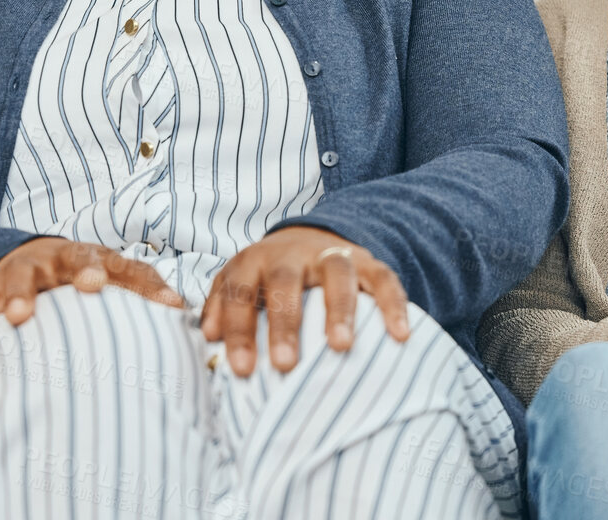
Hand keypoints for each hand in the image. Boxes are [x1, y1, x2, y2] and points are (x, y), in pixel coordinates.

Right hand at [0, 237, 183, 356]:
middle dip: (68, 274)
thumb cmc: (85, 277)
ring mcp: (19, 275)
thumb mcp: (113, 275)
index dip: (100, 269)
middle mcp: (52, 261)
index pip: (98, 259)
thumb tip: (181, 309)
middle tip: (75, 291)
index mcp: (86, 257)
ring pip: (13, 281)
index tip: (98, 284)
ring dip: (14, 297)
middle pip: (57, 263)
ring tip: (17, 319)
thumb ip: (144, 288)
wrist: (34, 261)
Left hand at [199, 226, 409, 376]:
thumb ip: (222, 308)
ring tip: (340, 347)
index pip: (240, 292)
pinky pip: (384, 279)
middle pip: (285, 282)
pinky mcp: (367, 261)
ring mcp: (331, 254)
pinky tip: (400, 335)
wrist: (310, 238)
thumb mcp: (240, 284)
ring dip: (339, 310)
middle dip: (284, 323)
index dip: (238, 330)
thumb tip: (208, 339)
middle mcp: (292, 254)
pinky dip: (393, 305)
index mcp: (254, 261)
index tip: (242, 369)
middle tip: (284, 364)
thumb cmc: (267, 278)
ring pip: (336, 275)